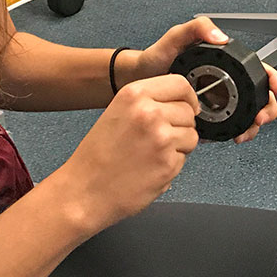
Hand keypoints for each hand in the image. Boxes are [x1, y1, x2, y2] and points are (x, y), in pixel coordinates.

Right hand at [55, 75, 199, 232]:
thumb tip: (180, 101)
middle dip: (181, 125)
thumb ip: (147, 102)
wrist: (85, 191)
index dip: (188, 98)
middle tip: (160, 138)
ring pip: (192, 135)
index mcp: (134, 94)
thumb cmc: (96, 157)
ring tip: (152, 153)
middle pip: (188, 111)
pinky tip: (150, 168)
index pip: (180, 84)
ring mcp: (161, 138)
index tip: (189, 106)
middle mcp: (150, 112)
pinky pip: (184, 158)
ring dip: (179, 146)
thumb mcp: (117, 112)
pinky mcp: (169, 163)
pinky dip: (172, 165)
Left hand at [134, 16, 276, 144]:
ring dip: (252, 125)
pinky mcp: (209, 116)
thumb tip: (222, 37)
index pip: (257, 70)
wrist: (139, 80)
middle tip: (259, 119)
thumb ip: (198, 28)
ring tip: (243, 132)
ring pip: (248, 114)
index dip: (273, 80)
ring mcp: (218, 100)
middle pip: (259, 95)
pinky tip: (228, 135)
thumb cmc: (157, 57)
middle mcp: (225, 81)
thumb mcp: (177, 36)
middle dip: (266, 109)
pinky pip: (229, 125)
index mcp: (224, 62)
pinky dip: (235, 132)